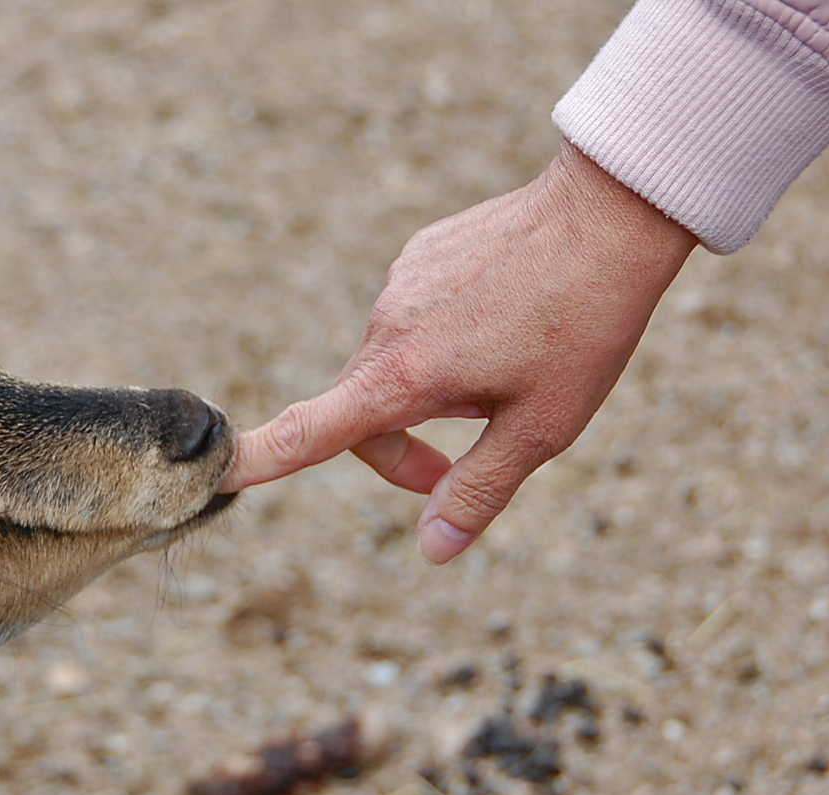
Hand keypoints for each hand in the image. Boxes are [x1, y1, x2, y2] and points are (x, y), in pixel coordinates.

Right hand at [220, 141, 697, 562]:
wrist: (610, 210)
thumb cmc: (584, 324)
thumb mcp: (543, 428)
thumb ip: (477, 492)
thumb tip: (432, 549)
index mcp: (404, 376)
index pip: (310, 431)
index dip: (261, 459)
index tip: (219, 471)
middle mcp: (385, 327)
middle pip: (360, 413)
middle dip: (400, 451)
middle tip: (462, 468)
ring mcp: (399, 284)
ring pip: (390, 364)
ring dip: (427, 391)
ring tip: (506, 374)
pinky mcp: (418, 254)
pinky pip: (411, 317)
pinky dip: (440, 340)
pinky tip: (503, 322)